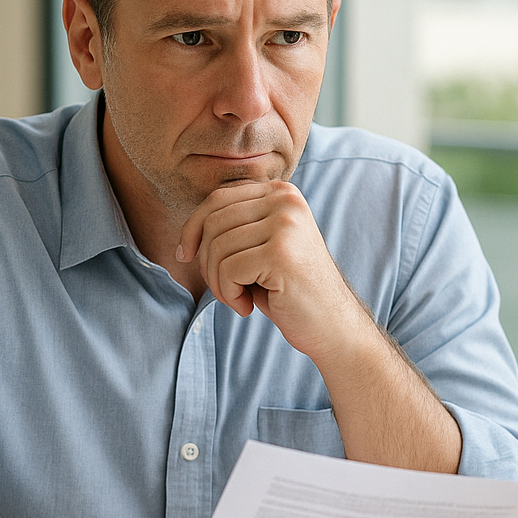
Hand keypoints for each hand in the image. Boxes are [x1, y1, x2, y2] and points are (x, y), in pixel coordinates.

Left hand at [176, 180, 365, 359]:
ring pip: (217, 248)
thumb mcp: (261, 247)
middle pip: (213, 223)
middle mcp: (286, 200)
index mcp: (281, 192)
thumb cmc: (290, 290)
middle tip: (226, 289)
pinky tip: (248, 307)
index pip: (217, 199)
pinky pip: (228, 270)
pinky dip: (229, 295)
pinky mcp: (281, 253)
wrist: (333, 325)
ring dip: (218, 283)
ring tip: (239, 299)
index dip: (192, 229)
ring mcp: (286, 224)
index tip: (185, 256)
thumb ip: (235, 226)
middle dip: (207, 262)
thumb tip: (187, 230)